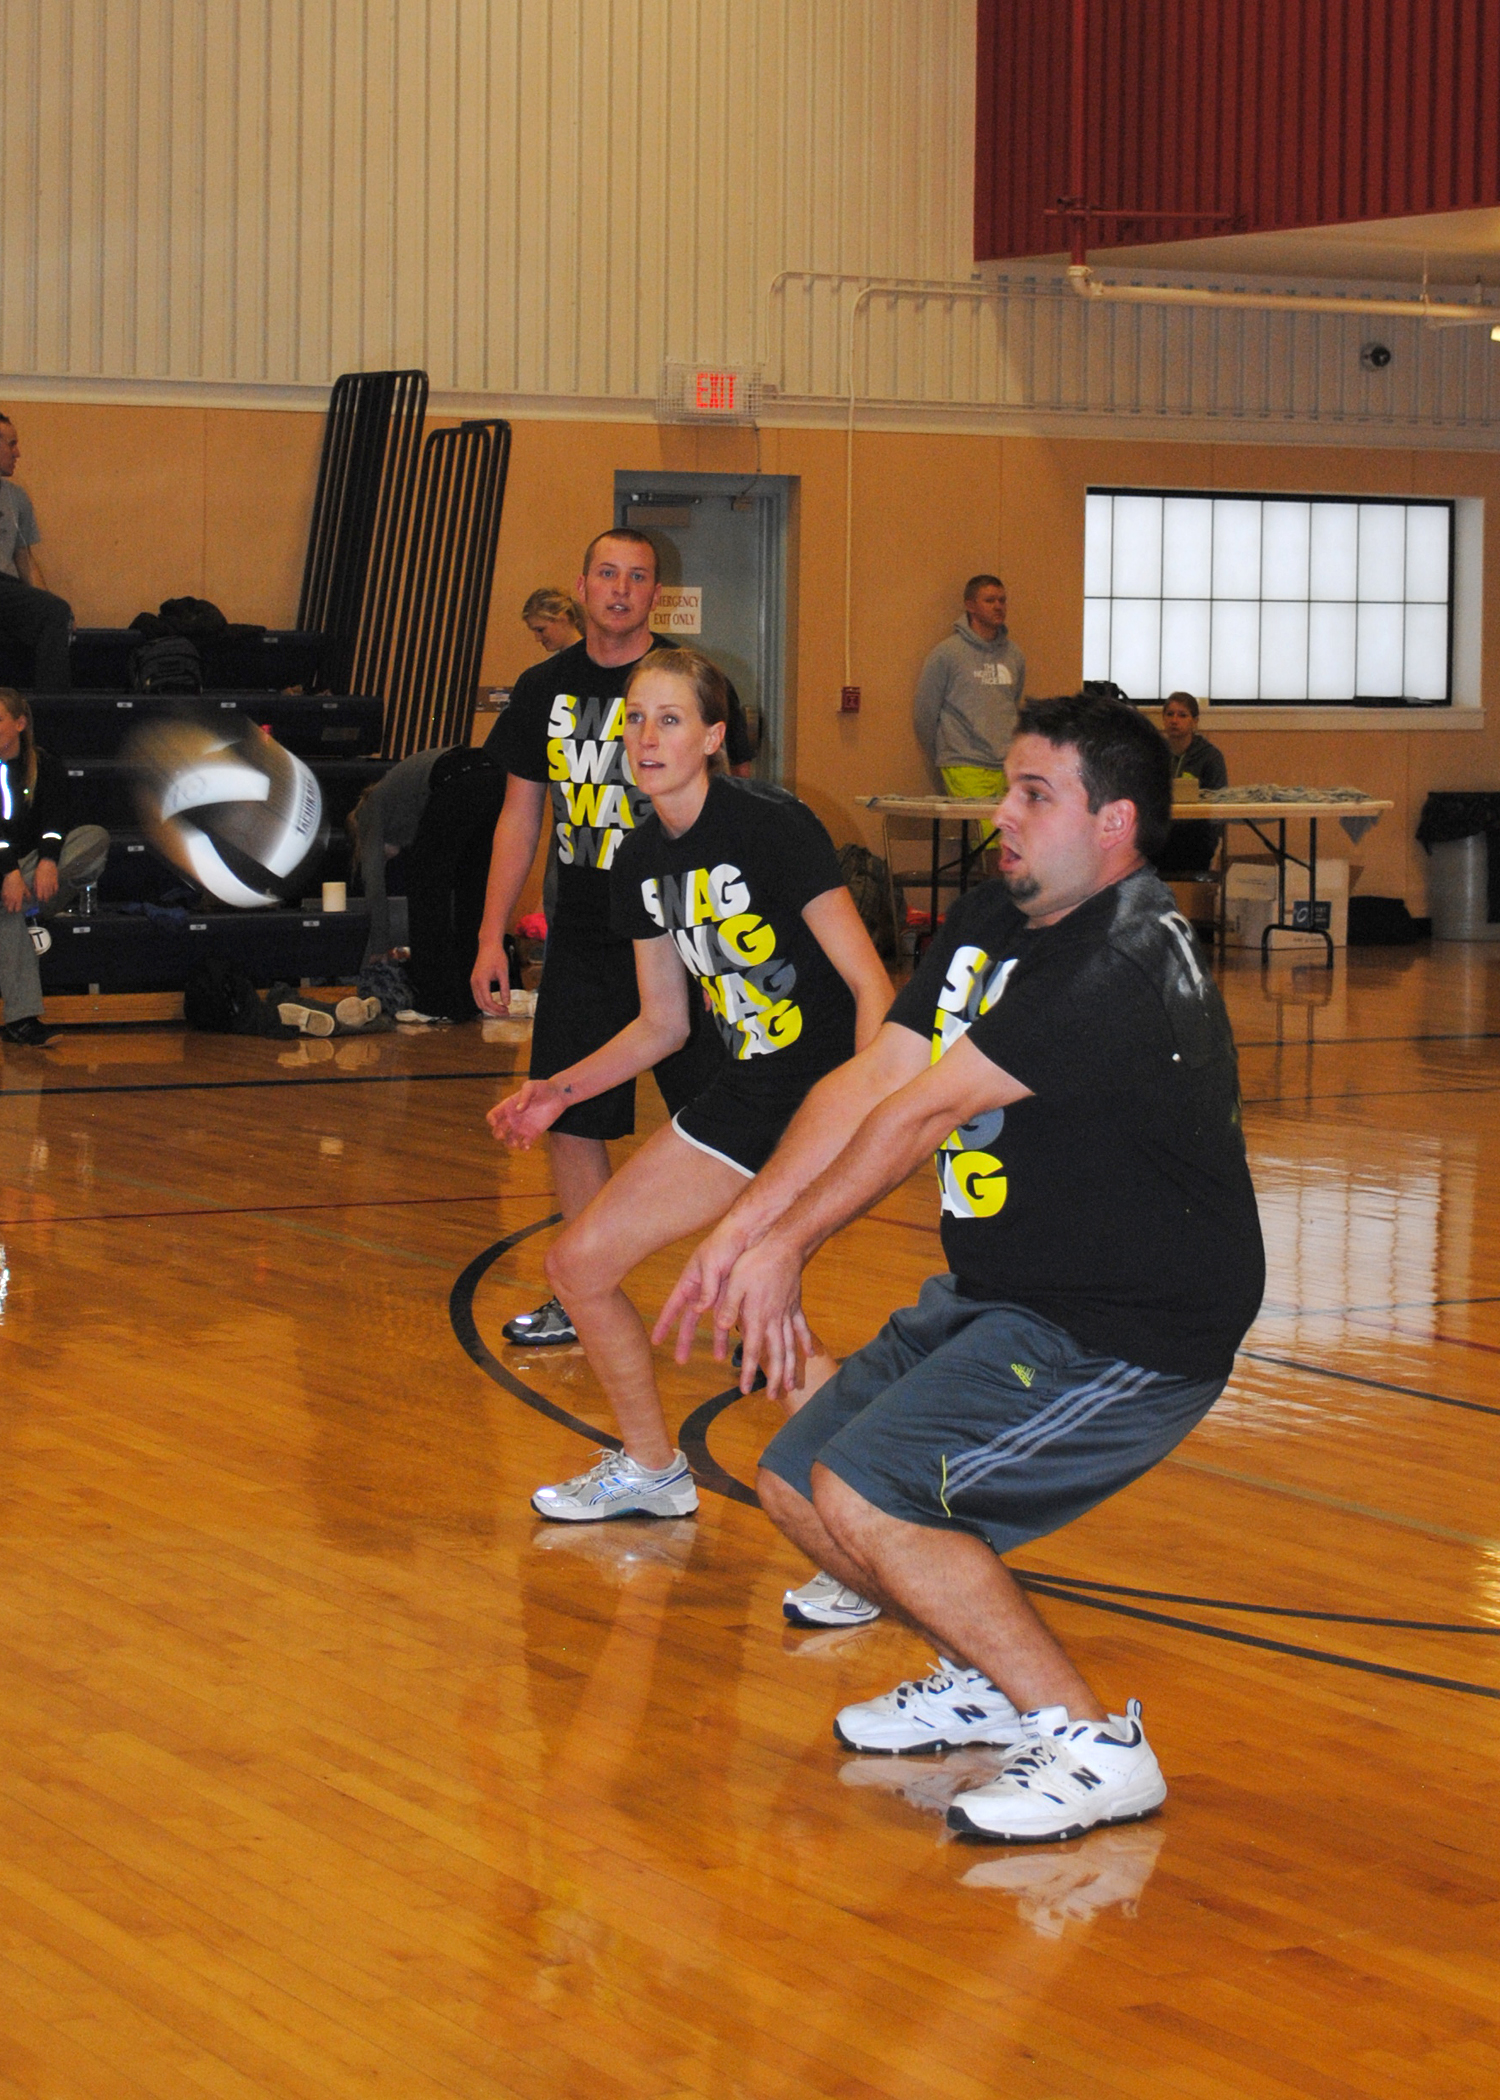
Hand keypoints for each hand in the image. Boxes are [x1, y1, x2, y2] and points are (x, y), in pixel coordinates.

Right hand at [1, 869, 25, 913]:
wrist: (12, 877)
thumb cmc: (19, 882)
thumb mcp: (26, 889)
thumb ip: (28, 896)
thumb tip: (29, 901)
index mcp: (18, 899)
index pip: (17, 909)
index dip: (17, 910)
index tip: (18, 909)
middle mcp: (12, 899)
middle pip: (10, 910)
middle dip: (11, 910)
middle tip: (12, 909)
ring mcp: (6, 897)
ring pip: (5, 906)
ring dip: (7, 906)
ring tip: (9, 906)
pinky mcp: (2, 894)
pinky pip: (2, 900)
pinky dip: (4, 901)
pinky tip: (6, 900)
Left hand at [31, 859, 58, 904]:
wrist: (48, 863)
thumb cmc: (40, 869)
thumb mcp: (35, 877)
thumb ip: (36, 884)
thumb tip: (36, 890)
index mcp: (40, 884)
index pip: (40, 894)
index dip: (40, 898)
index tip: (40, 899)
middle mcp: (46, 885)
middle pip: (46, 895)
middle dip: (45, 899)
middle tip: (45, 901)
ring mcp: (52, 884)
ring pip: (51, 892)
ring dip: (50, 896)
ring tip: (49, 898)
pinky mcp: (56, 881)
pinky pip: (56, 888)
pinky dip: (55, 891)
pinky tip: (54, 893)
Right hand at [470, 934, 511, 1016]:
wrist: (489, 945)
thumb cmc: (496, 956)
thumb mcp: (504, 973)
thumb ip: (505, 989)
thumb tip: (507, 1002)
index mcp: (481, 981)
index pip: (488, 1001)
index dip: (497, 1009)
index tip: (506, 1010)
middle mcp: (474, 983)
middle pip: (482, 1004)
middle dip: (493, 1011)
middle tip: (505, 1012)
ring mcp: (473, 982)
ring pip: (478, 1002)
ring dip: (489, 1008)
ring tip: (500, 1009)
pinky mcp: (474, 981)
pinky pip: (478, 996)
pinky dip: (485, 1002)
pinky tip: (494, 1003)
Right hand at [487, 1079, 562, 1148]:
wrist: (558, 1096)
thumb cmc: (543, 1088)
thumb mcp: (532, 1086)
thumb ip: (524, 1095)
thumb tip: (518, 1109)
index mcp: (508, 1106)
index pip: (493, 1115)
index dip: (491, 1120)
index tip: (495, 1122)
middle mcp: (513, 1118)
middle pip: (497, 1131)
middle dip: (497, 1134)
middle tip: (503, 1134)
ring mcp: (522, 1127)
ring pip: (509, 1140)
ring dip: (509, 1144)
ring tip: (516, 1143)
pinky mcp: (533, 1134)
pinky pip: (524, 1144)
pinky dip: (523, 1147)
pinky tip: (527, 1145)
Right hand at [653, 1213, 756, 1363]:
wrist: (749, 1231)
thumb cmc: (725, 1243)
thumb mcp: (712, 1265)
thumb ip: (706, 1288)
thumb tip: (698, 1311)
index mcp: (690, 1281)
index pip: (673, 1307)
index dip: (664, 1324)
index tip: (655, 1341)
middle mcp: (702, 1289)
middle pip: (691, 1320)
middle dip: (686, 1341)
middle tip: (681, 1361)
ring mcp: (719, 1292)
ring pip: (715, 1321)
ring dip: (717, 1338)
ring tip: (719, 1358)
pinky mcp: (735, 1292)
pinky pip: (732, 1314)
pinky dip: (734, 1327)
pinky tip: (738, 1339)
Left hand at [716, 1235, 813, 1400]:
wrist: (783, 1245)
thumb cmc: (754, 1262)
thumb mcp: (734, 1283)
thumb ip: (728, 1306)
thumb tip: (719, 1326)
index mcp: (756, 1316)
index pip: (751, 1350)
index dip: (748, 1371)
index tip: (743, 1390)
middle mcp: (774, 1320)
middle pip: (776, 1356)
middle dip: (774, 1378)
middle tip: (773, 1397)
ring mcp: (787, 1313)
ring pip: (790, 1347)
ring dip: (791, 1368)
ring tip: (792, 1386)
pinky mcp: (795, 1305)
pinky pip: (801, 1328)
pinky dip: (806, 1342)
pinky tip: (811, 1354)